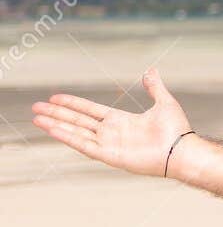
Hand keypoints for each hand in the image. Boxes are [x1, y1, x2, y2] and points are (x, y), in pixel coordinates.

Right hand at [32, 67, 193, 177]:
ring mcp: (110, 145)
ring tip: (37, 119)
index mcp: (122, 121)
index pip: (90, 110)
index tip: (55, 97)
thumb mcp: (164, 102)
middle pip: (78, 121)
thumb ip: (154, 87)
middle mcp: (112, 133)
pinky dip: (68, 138)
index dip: (73, 104)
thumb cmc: (177, 130)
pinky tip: (53, 130)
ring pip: (76, 133)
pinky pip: (84, 146)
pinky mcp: (110, 156)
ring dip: (56, 125)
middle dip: (57, 114)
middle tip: (36, 107)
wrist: (183, 151)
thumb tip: (151, 70)